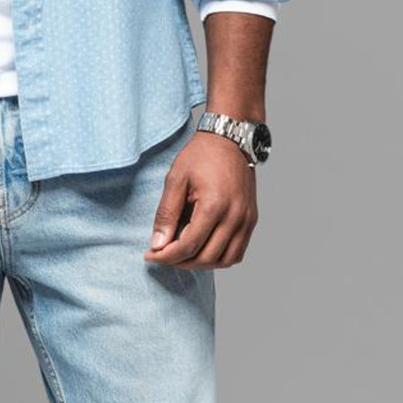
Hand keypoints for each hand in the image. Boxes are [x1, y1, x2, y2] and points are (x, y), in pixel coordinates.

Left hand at [143, 133, 258, 267]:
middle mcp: (235, 216)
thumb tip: (158, 244)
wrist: (229, 139)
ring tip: (181, 255)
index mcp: (214, 205)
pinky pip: (238, 252)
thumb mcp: (176, 180)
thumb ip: (166, 214)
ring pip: (225, 260)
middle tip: (162, 255)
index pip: (189, 246)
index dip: (166, 256)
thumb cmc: (201, 155)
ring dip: (201, 263)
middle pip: (206, 257)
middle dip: (180, 262)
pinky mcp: (251, 219)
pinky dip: (219, 257)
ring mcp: (246, 219)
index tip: (150, 255)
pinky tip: (202, 248)